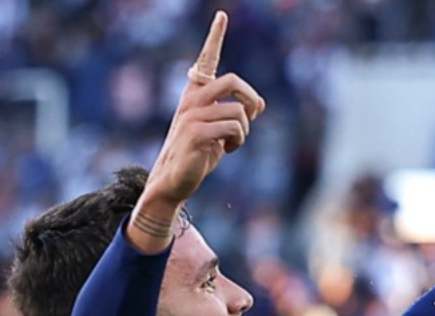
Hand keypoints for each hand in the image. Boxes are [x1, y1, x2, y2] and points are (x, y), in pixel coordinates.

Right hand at [128, 11, 266, 250]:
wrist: (175, 181)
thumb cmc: (198, 155)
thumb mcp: (220, 132)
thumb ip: (236, 114)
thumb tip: (259, 105)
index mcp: (195, 95)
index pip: (206, 60)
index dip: (215, 37)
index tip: (222, 15)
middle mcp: (191, 100)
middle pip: (233, 80)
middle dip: (252, 99)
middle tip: (253, 116)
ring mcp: (191, 115)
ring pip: (238, 110)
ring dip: (245, 130)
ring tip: (234, 143)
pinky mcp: (196, 133)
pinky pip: (233, 127)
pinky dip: (238, 141)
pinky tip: (228, 151)